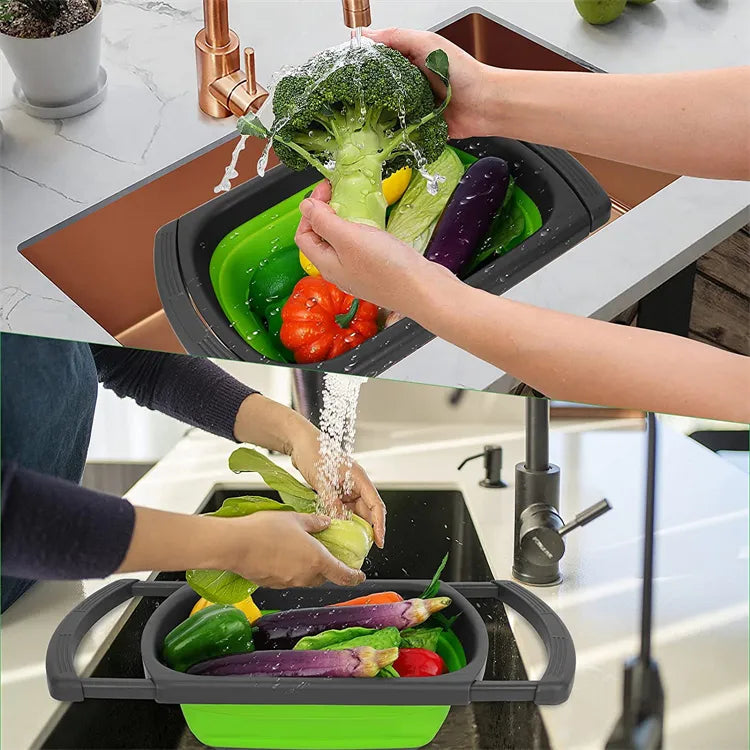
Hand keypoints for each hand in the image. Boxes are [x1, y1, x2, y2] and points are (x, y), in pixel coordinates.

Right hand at [226, 511, 365, 587]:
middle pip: (323, 576)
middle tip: (323, 552)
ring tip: (299, 549)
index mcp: (317, 560)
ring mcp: (289, 582)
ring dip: (307, 567)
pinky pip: (289, 578)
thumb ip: (314, 523)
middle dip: (326, 567)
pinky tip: (281, 554)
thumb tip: (325, 523)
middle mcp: (305, 575)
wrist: (235, 545)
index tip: (359, 575)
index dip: (354, 576)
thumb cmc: (265, 530)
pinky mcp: (274, 585)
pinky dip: (291, 569)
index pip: (343, 575)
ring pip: (306, 578)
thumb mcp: (295, 519)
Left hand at [288, 416, 385, 548]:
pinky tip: (335, 529)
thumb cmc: (314, 453)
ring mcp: (346, 487)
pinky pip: (342, 508)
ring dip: (351, 525)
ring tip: (347, 541)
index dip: (380, 524)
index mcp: (359, 478)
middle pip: (367, 510)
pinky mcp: (335, 490)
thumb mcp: (323, 480)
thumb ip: (332, 502)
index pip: (376, 505)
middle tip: (360, 547)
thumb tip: (341, 522)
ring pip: (354, 511)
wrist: (299, 442)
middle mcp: (355, 483)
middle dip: (365, 529)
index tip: (379, 541)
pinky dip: (340, 519)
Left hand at [296, 182, 454, 315]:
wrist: (423, 290)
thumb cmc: (387, 268)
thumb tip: (305, 207)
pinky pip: (360, 246)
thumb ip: (324, 222)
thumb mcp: (349, 238)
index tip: (325, 191)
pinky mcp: (377, 270)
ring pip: (341, 242)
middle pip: (321, 238)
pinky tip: (372, 224)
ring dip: (343, 221)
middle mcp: (339, 270)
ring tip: (355, 206)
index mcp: (326, 264)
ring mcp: (358, 271)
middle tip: (338, 194)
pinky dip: (361, 230)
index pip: (303, 235)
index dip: (309, 210)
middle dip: (324, 213)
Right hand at [365, 27, 491, 137]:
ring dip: (379, 113)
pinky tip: (384, 130)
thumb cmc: (464, 73)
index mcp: (411, 60)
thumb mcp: (428, 44)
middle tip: (353, 94)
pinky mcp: (419, 126)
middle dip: (368, 90)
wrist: (484, 104)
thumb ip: (398, 37)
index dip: (365, 62)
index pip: (380, 59)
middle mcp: (411, 83)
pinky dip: (393, 130)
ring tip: (365, 113)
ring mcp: (414, 106)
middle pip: (380, 86)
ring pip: (387, 110)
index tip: (348, 66)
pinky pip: (401, 129)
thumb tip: (368, 35)